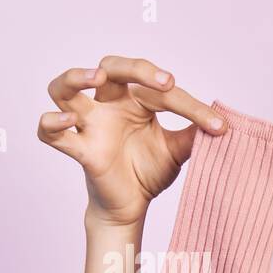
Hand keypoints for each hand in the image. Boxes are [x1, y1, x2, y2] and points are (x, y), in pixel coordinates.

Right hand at [38, 56, 226, 226]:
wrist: (132, 206)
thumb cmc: (148, 171)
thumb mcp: (177, 151)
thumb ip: (195, 135)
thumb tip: (223, 123)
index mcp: (134, 101)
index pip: (159, 90)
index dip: (191, 106)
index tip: (219, 127)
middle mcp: (108, 105)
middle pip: (108, 67)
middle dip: (134, 68)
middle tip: (164, 81)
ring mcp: (88, 125)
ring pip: (63, 88)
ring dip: (74, 77)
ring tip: (94, 77)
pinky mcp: (78, 149)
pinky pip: (49, 131)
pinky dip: (52, 122)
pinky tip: (69, 120)